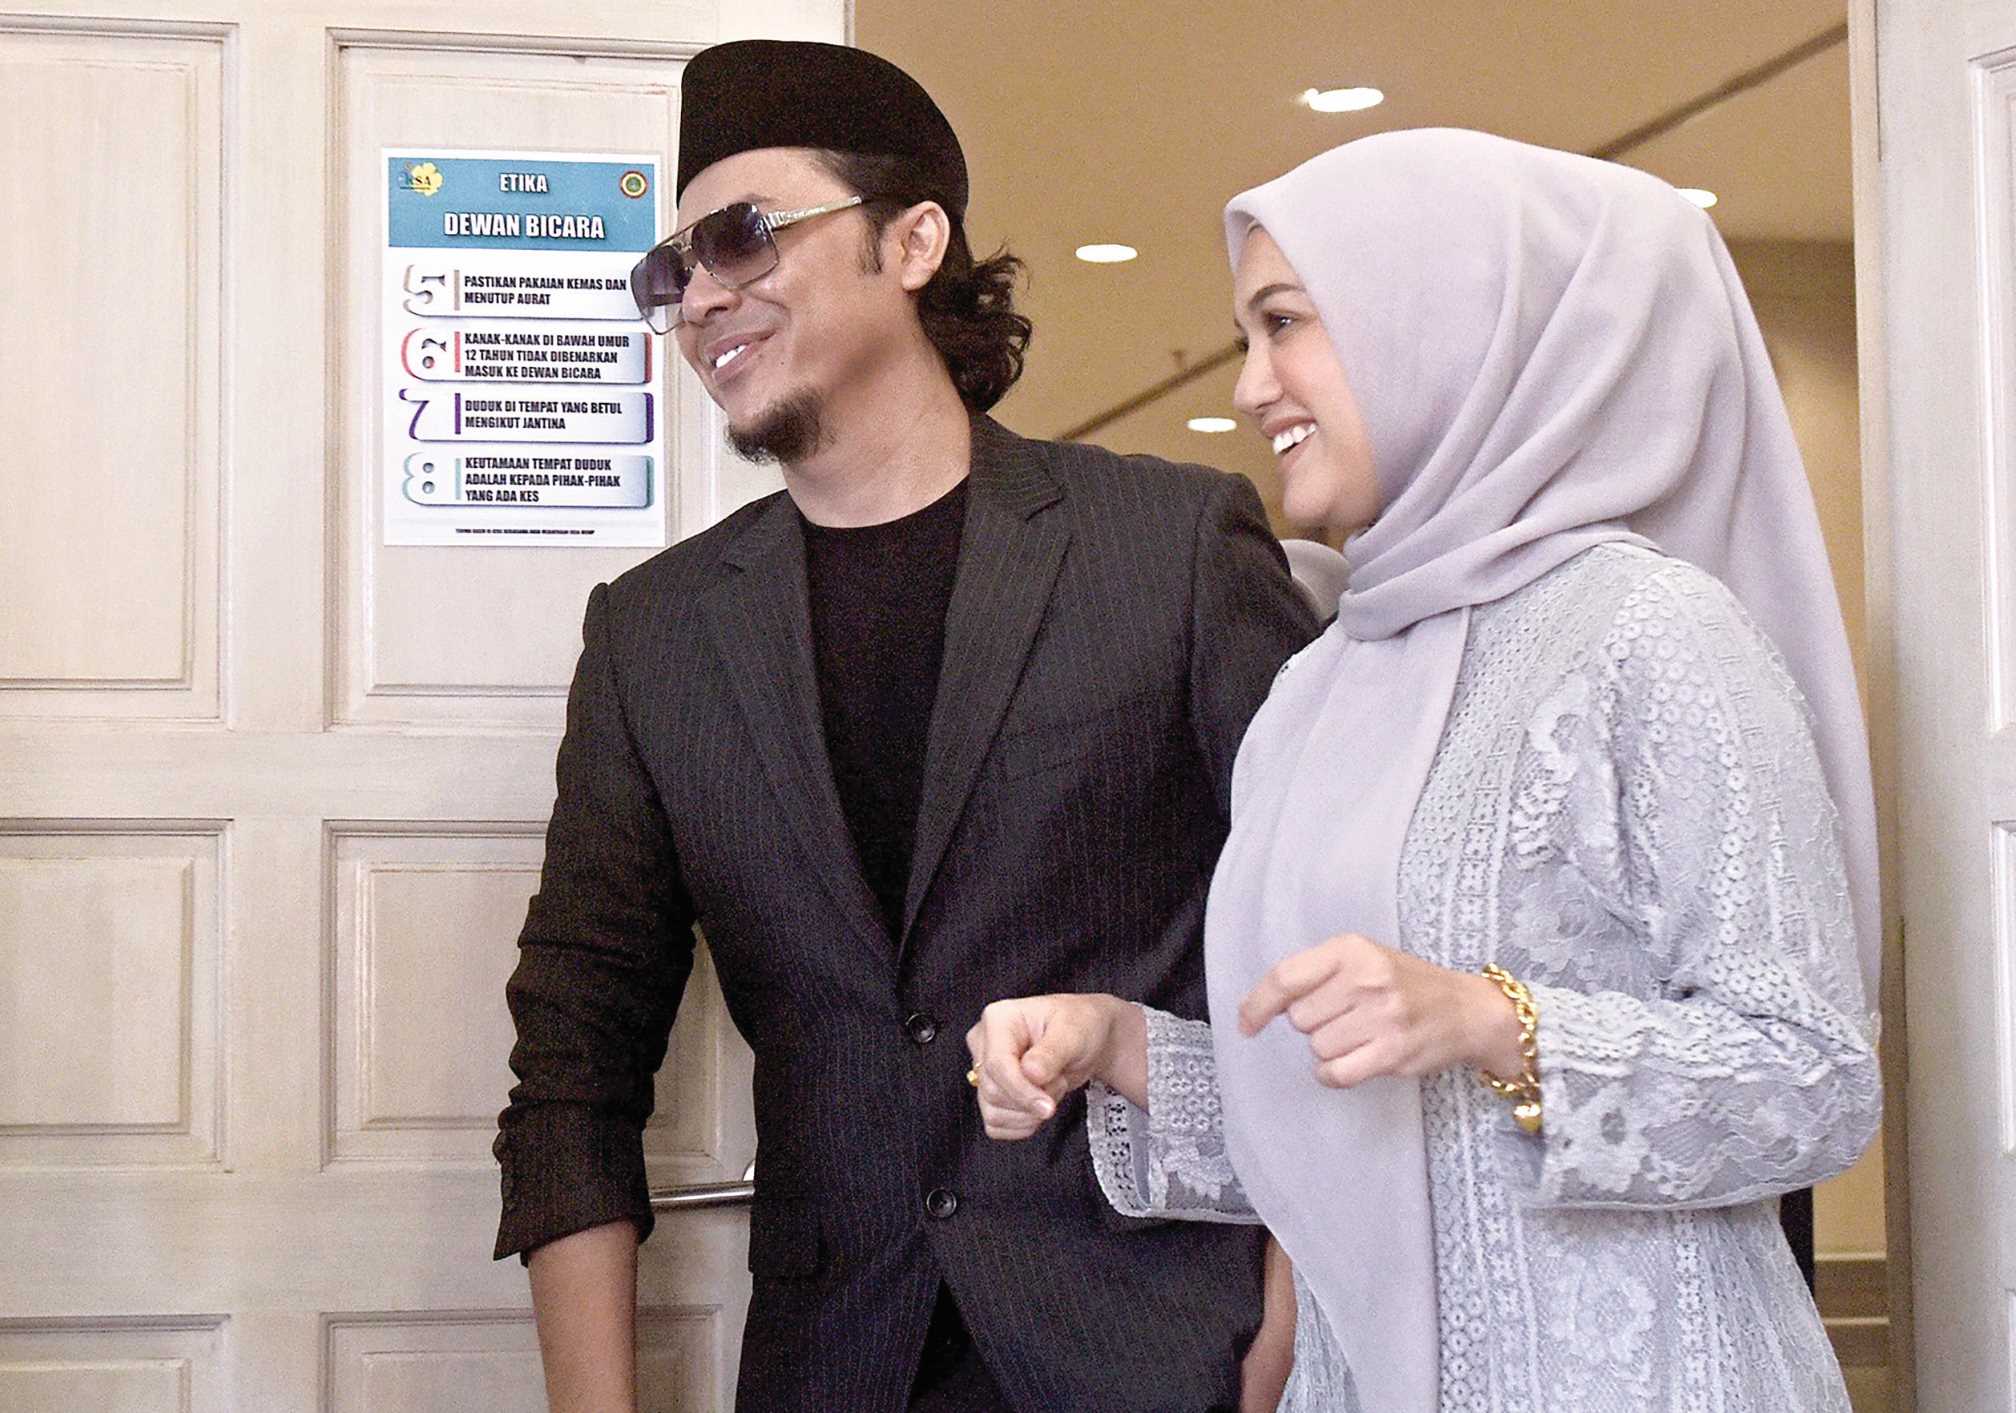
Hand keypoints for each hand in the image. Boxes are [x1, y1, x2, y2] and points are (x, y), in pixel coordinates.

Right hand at [964, 994, 1141, 1139]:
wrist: (1087, 1040)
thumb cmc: (1079, 1025)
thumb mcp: (1073, 1033)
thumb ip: (1051, 1053)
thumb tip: (1030, 1073)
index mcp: (998, 1019)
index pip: (997, 1064)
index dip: (1022, 1091)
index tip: (1047, 1106)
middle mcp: (985, 1043)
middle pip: (993, 1091)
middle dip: (1032, 1098)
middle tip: (1059, 1080)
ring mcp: (985, 1070)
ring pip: (993, 1112)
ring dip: (1030, 1113)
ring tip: (1051, 1087)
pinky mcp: (990, 1094)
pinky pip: (996, 1124)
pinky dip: (1021, 1125)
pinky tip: (1038, 1105)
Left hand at [1238, 933, 1523, 1087]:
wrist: (1467, 1010)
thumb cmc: (1405, 983)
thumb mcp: (1363, 959)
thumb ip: (1314, 974)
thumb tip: (1255, 1008)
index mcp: (1352, 949)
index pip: (1286, 977)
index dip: (1258, 1004)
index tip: (1247, 1024)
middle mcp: (1366, 979)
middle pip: (1300, 1019)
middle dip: (1313, 1024)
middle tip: (1344, 1017)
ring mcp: (1382, 1017)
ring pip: (1318, 1048)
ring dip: (1329, 1049)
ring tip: (1359, 1035)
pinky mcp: (1393, 1052)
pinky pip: (1336, 1073)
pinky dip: (1334, 1073)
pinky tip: (1352, 1061)